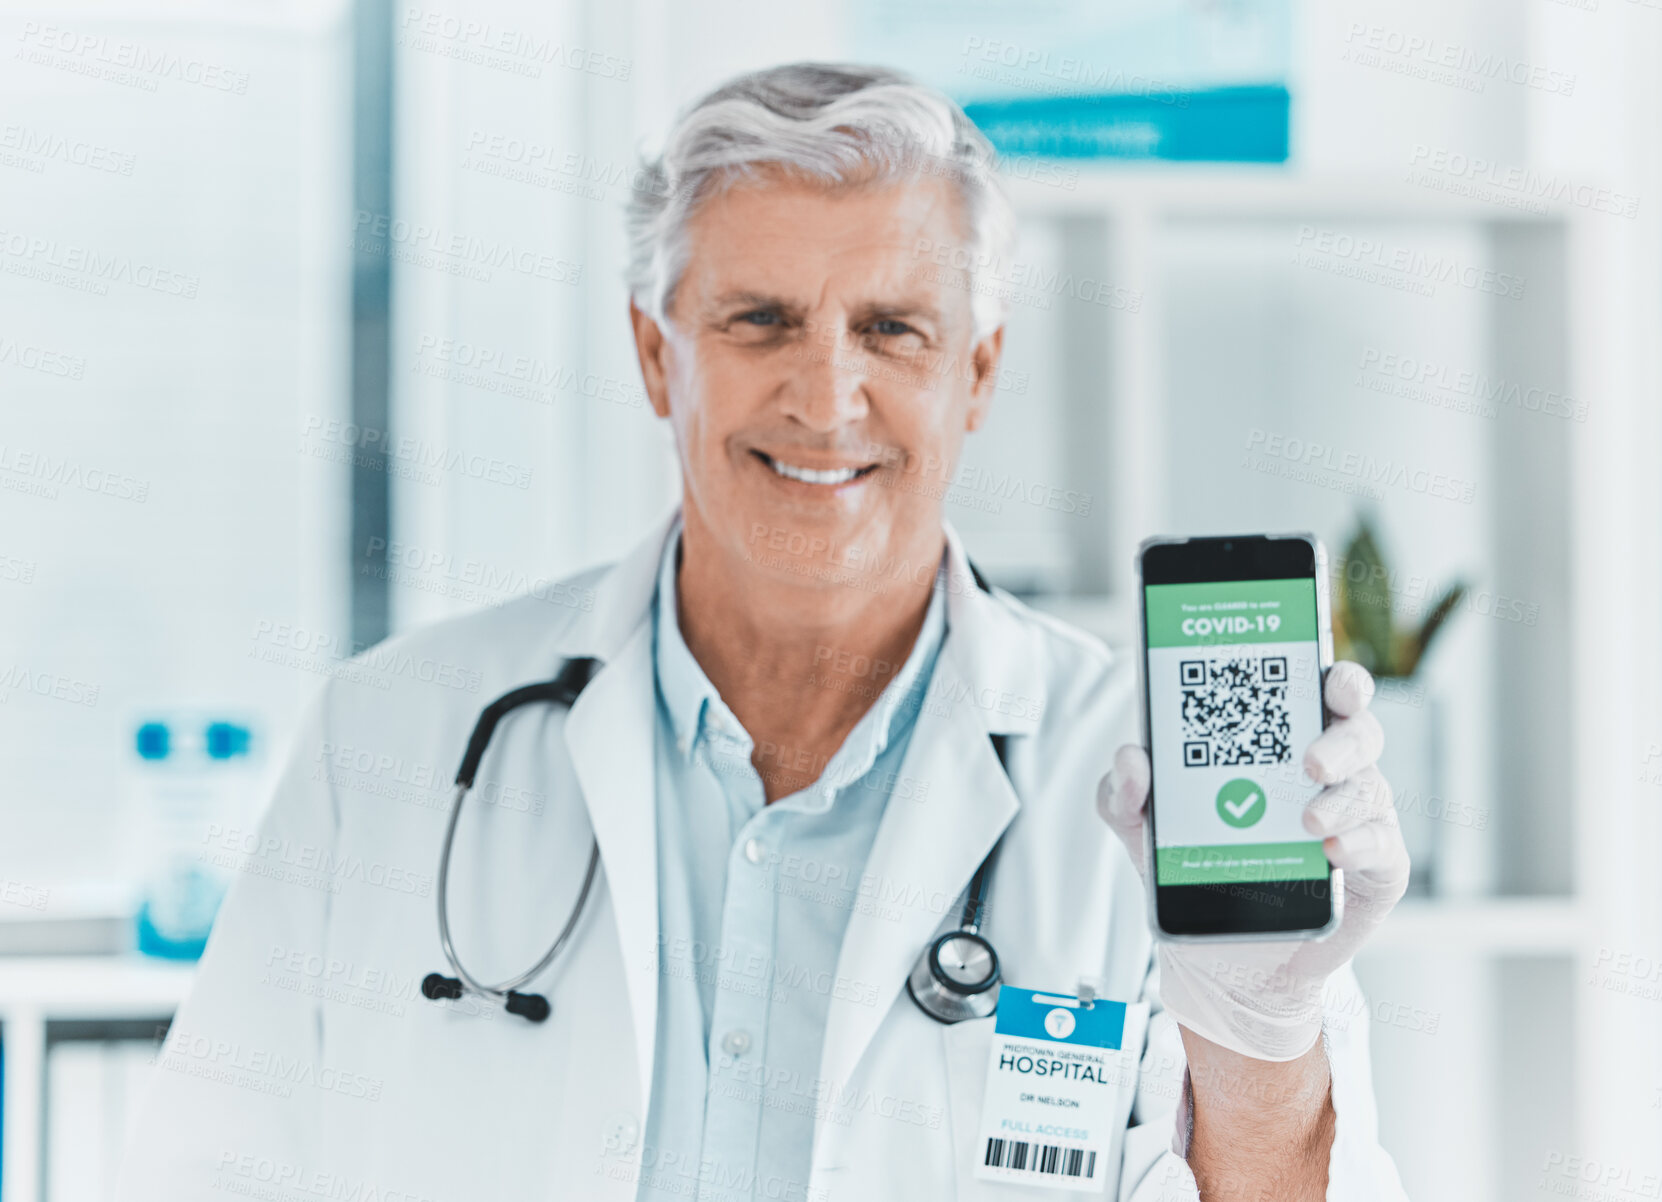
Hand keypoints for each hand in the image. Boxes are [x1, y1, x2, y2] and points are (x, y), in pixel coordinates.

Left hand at [1097, 661, 1410, 1060]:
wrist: (1220, 953)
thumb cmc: (1194, 864)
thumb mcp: (1142, 825)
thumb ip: (1124, 789)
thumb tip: (1132, 759)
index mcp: (1279, 742)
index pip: (1316, 691)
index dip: (1331, 675)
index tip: (1324, 672)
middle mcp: (1327, 770)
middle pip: (1357, 729)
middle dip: (1343, 734)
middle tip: (1309, 758)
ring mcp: (1356, 817)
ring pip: (1369, 787)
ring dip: (1341, 799)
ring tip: (1306, 819)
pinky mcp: (1374, 868)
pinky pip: (1380, 847)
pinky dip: (1359, 844)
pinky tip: (1330, 851)